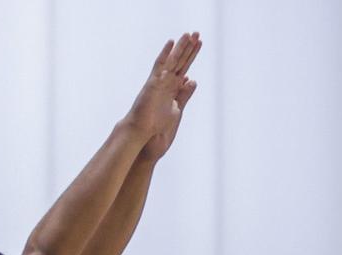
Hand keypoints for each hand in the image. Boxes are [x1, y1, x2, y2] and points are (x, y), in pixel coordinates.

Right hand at [126, 33, 200, 152]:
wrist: (143, 135)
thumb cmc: (156, 126)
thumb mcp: (176, 109)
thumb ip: (184, 95)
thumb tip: (192, 80)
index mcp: (172, 88)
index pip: (184, 67)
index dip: (191, 55)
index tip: (199, 43)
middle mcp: (166, 82)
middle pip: (180, 61)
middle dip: (189, 48)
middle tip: (197, 33)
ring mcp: (159, 81)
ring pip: (172, 60)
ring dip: (181, 47)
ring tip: (190, 34)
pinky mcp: (153, 84)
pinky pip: (160, 67)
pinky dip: (166, 54)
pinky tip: (172, 43)